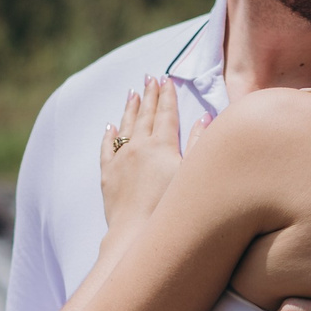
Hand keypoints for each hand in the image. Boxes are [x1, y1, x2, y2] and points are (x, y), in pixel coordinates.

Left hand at [100, 76, 185, 229]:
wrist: (137, 234)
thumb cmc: (171, 207)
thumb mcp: (191, 173)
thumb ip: (199, 143)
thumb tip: (204, 117)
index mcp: (162, 144)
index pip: (166, 113)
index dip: (167, 95)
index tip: (166, 79)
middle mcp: (139, 146)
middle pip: (145, 114)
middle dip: (149, 95)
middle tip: (149, 77)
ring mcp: (121, 160)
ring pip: (125, 127)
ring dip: (129, 109)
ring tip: (132, 93)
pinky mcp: (108, 175)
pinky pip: (106, 149)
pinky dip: (108, 136)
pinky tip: (109, 127)